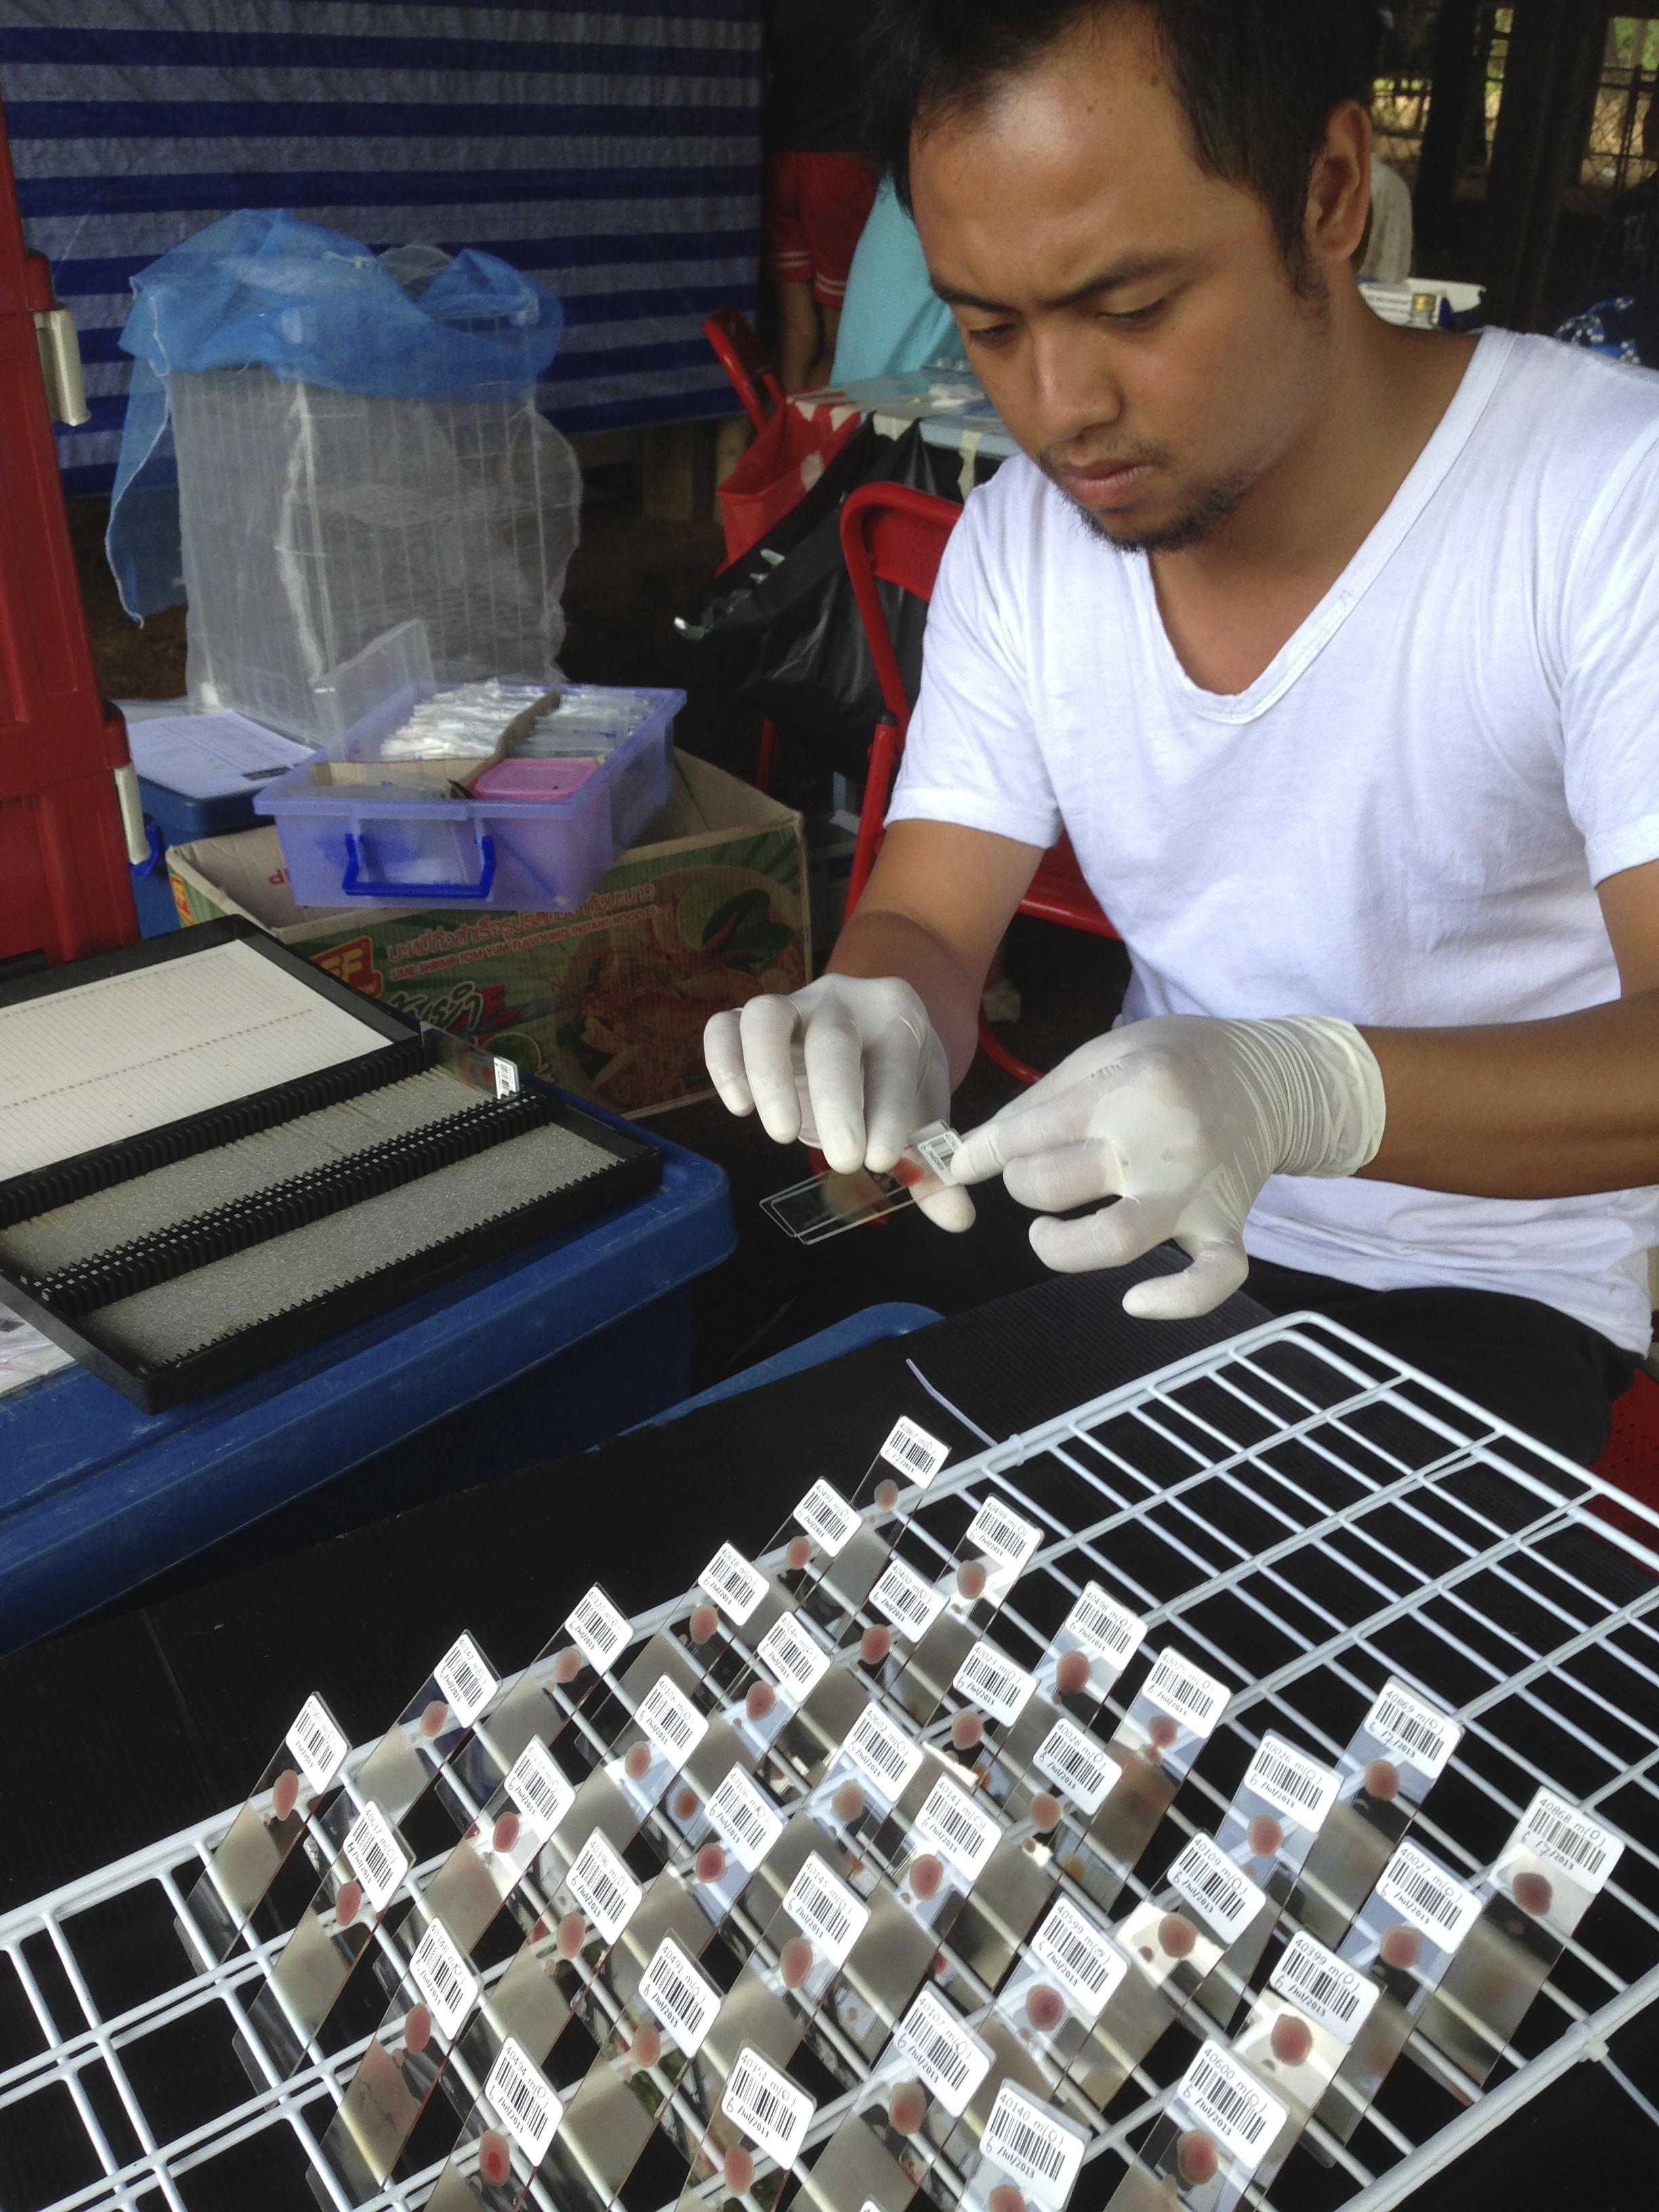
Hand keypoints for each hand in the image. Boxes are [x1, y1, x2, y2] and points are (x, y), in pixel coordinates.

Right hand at [704, 976, 974, 1229]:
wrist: (863, 1038)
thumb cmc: (891, 1082)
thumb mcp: (920, 1117)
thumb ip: (932, 1167)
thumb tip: (958, 1218)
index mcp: (897, 1013)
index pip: (894, 1057)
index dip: (889, 1109)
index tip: (882, 1160)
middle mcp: (843, 999)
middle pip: (832, 1037)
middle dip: (837, 1102)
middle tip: (843, 1161)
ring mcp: (791, 1005)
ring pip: (767, 1018)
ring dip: (770, 1077)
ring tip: (783, 1135)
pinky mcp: (747, 1020)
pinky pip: (724, 1026)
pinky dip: (723, 1064)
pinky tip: (740, 1108)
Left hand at [950, 1015, 1383, 1317]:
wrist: (1277, 1079)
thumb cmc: (1180, 1060)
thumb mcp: (1109, 1051)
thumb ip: (1044, 1097)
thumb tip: (980, 1147)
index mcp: (1128, 1090)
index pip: (1027, 1133)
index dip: (980, 1153)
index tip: (963, 1162)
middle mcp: (1159, 1145)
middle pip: (1053, 1187)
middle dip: (1023, 1182)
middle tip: (1034, 1171)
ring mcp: (1194, 1193)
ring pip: (1112, 1241)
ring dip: (1059, 1247)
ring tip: (1046, 1232)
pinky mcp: (1225, 1228)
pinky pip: (1210, 1280)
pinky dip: (1176, 1301)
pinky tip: (1136, 1302)